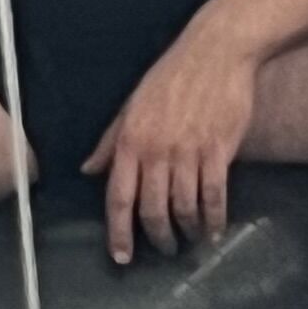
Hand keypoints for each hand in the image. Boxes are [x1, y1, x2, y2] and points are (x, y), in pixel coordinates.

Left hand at [84, 20, 260, 261]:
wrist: (216, 52)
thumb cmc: (171, 75)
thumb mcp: (131, 104)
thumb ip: (110, 141)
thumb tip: (88, 170)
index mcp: (130, 140)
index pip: (119, 197)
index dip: (118, 232)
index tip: (122, 257)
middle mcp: (157, 151)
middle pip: (152, 210)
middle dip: (157, 238)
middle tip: (164, 250)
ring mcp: (189, 152)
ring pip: (184, 208)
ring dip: (187, 231)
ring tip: (190, 240)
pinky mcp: (219, 151)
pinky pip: (215, 196)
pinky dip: (215, 219)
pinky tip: (214, 230)